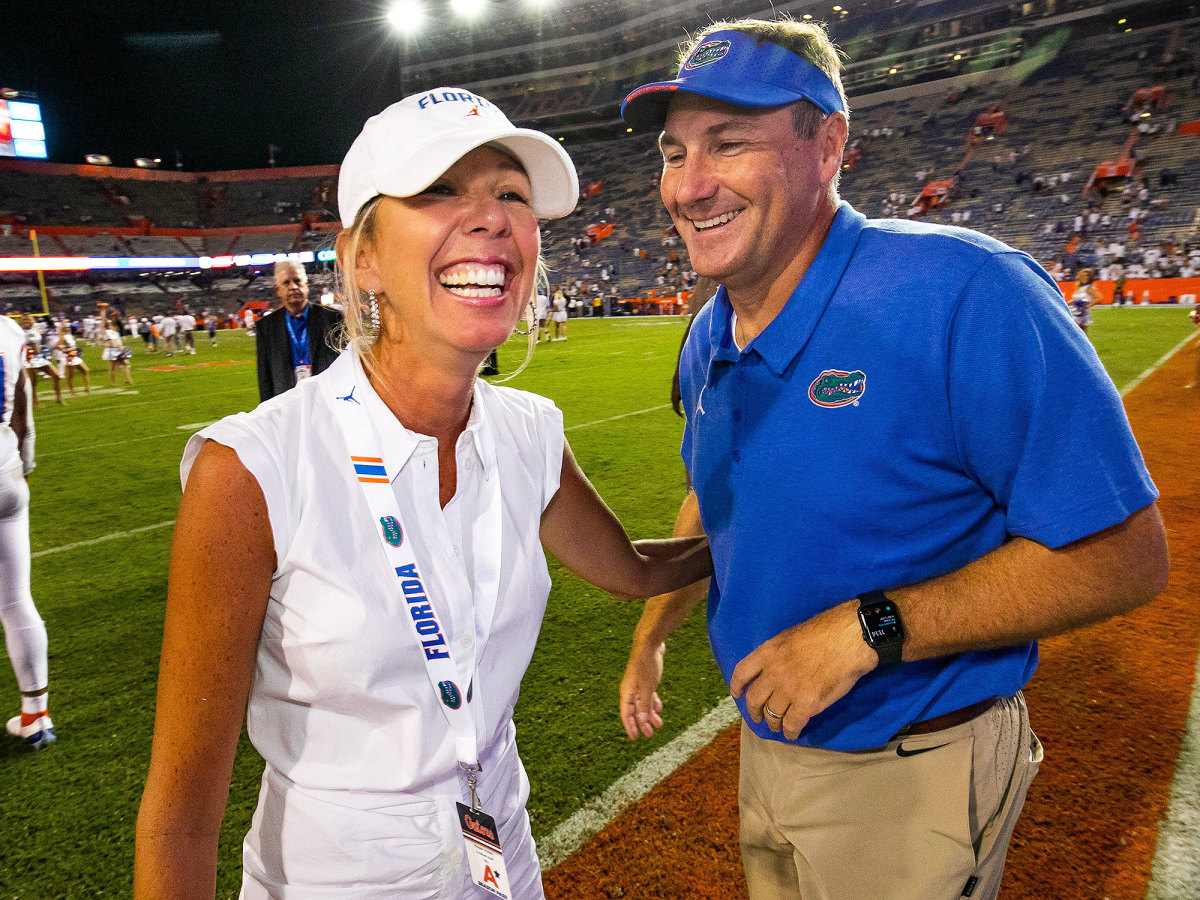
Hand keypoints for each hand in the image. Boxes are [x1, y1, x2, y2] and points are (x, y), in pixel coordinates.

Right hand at [619, 639, 664, 739]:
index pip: (626, 714)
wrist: (649, 644)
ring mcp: (638, 685)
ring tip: (659, 724)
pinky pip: (648, 695)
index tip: (635, 738)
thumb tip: (642, 720)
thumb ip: (644, 705)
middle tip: (650, 735)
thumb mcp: (647, 688)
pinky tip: (660, 708)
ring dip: (650, 714)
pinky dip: (653, 702)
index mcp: (627, 692)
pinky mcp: (646, 680)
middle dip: (642, 723)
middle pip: (635, 711)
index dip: (630, 727)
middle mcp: (630, 690)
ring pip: (643, 704)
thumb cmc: (646, 665)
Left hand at [729, 599, 876, 741]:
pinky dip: (790, 731)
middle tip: (757, 717)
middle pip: (754, 698)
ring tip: (776, 727)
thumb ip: (778, 653)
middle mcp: (773, 673)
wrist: (847, 639)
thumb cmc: (825, 632)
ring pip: (772, 714)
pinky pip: (792, 724)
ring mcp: (788, 690)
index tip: (737, 693)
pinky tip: (792, 733)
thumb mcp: (790, 636)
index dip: (737, 685)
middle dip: (754, 711)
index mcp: (767, 652)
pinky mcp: (806, 704)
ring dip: (773, 723)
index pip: (742, 672)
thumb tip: (775, 666)